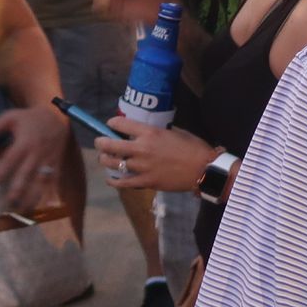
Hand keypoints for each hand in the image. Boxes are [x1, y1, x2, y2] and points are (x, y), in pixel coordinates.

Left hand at [0, 106, 70, 214]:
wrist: (57, 117)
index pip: (9, 161)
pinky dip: (53, 194)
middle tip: (7, 204)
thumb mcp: (10, 116)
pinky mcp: (56, 164)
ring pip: (41, 181)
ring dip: (34, 196)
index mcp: (24, 142)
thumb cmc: (30, 118)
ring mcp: (48, 160)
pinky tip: (49, 206)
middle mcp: (37, 154)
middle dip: (17, 190)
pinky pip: (55, 181)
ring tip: (24, 210)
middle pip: (26, 175)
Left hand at [94, 118, 216, 192]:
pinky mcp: (145, 181)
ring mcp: (141, 166)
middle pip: (108, 144)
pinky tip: (110, 179)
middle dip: (100, 142)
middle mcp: (141, 148)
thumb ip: (158, 133)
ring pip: (111, 163)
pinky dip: (113, 180)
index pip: (120, 124)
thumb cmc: (195, 148)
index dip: (112, 123)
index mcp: (150, 133)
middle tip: (101, 143)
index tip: (111, 125)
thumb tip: (147, 134)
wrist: (205, 170)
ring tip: (106, 159)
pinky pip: (122, 182)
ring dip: (105, 160)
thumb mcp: (177, 132)